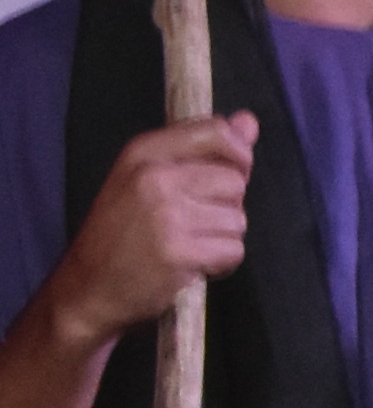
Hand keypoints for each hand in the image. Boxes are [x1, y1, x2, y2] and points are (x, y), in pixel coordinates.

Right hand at [29, 115, 258, 355]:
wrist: (89, 287)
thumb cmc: (123, 233)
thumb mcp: (148, 179)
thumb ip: (202, 150)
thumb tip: (248, 121)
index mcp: (143, 151)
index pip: (215, 131)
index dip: (237, 155)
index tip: (229, 174)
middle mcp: (153, 176)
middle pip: (234, 180)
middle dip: (226, 206)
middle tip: (193, 222)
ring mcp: (166, 214)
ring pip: (237, 219)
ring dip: (223, 238)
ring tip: (188, 244)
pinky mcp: (179, 250)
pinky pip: (233, 250)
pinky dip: (221, 263)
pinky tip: (192, 264)